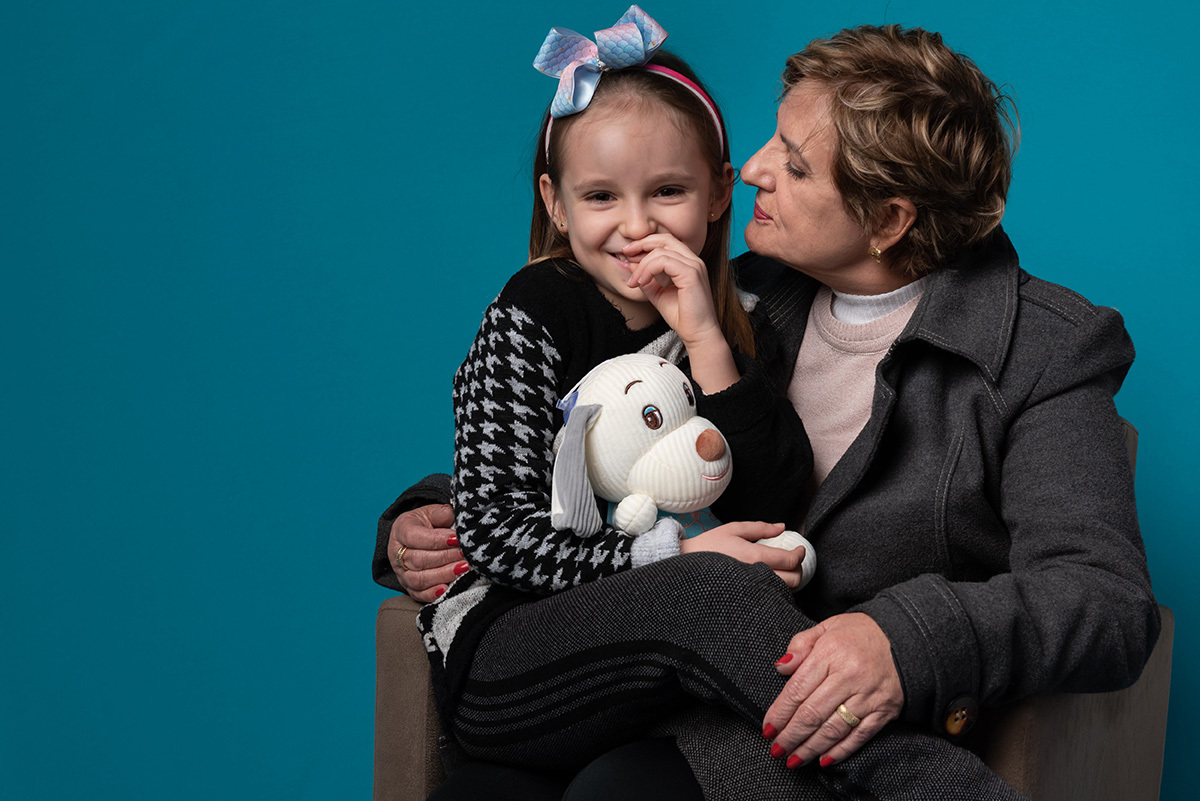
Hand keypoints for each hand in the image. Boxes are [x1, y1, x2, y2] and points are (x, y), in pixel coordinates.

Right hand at [389, 504, 466, 601]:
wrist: (419, 537)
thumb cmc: (428, 524)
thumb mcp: (432, 512)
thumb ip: (440, 512)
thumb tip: (448, 513)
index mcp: (400, 530)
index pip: (414, 537)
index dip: (436, 539)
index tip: (456, 539)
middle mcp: (396, 553)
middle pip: (418, 559)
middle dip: (445, 558)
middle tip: (465, 554)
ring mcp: (401, 573)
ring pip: (418, 579)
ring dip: (443, 575)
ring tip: (463, 569)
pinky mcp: (409, 587)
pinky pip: (418, 595)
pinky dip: (432, 594)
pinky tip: (447, 588)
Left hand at [624, 233, 738, 393]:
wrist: (697, 333)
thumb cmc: (682, 316)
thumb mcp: (657, 294)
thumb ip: (646, 278)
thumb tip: (631, 264)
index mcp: (688, 263)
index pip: (665, 242)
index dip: (645, 244)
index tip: (628, 254)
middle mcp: (693, 260)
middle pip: (664, 239)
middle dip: (641, 244)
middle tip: (625, 253)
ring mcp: (694, 265)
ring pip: (661, 251)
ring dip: (641, 264)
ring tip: (634, 281)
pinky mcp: (691, 274)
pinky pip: (664, 261)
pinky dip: (648, 269)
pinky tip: (641, 282)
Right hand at [679, 521, 805, 587]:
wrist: (684, 566)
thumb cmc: (707, 547)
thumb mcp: (733, 529)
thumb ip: (760, 528)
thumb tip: (782, 527)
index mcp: (753, 556)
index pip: (790, 560)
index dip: (800, 554)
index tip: (800, 549)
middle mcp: (755, 576)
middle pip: (793, 579)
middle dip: (799, 569)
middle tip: (794, 560)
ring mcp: (751, 591)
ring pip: (784, 592)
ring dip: (789, 581)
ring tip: (783, 570)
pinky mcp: (746, 601)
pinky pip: (770, 599)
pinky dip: (777, 591)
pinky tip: (770, 581)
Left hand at [763, 613, 902, 767]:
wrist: (906, 638)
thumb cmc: (860, 633)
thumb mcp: (827, 627)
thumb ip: (801, 644)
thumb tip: (781, 667)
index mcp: (830, 653)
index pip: (797, 690)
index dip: (780, 713)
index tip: (768, 728)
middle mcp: (849, 676)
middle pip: (812, 714)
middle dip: (791, 736)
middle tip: (777, 750)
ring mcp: (867, 696)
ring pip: (833, 729)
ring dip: (810, 748)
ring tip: (794, 759)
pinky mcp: (883, 710)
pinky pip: (858, 735)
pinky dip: (840, 750)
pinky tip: (824, 759)